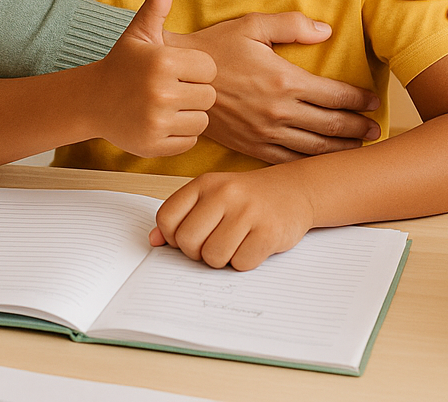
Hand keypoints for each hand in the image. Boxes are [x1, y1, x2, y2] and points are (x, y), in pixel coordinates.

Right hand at [90, 0, 215, 156]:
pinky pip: (190, 141)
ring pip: (202, 121)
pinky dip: (180, 134)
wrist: (92, 100)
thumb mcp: (140, 32)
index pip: (209, 70)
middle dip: (194, 92)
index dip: (197, 69)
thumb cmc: (123, 63)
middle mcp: (161, 93)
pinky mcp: (155, 146)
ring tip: (169, 104)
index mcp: (163, 62)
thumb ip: (158, 3)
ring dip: (190, 114)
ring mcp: (157, 122)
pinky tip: (163, 121)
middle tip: (173, 88)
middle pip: (208, 96)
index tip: (178, 69)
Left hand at [149, 167, 314, 269]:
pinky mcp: (268, 232)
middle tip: (214, 243)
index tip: (190, 236)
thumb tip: (153, 241)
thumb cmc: (246, 197)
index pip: (166, 219)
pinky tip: (252, 245)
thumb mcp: (212, 196)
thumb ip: (182, 216)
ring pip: (213, 257)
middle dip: (198, 252)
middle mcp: (224, 193)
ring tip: (235, 243)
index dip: (173, 237)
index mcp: (205, 183)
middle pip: (188, 242)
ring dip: (222, 259)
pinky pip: (240, 264)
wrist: (294, 190)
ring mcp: (247, 212)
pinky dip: (244, 262)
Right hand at [167, 13, 380, 163]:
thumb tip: (326, 30)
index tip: (373, 100)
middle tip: (376, 128)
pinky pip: (288, 161)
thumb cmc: (215, 48)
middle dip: (359, 128)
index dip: (359, 99)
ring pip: (315, 148)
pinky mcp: (251, 147)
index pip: (335, 94)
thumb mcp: (252, 26)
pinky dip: (311, 164)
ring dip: (341, 149)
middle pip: (332, 125)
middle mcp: (279, 110)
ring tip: (359, 148)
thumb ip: (292, 25)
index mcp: (284, 79)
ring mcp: (265, 133)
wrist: (177, 81)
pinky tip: (322, 163)